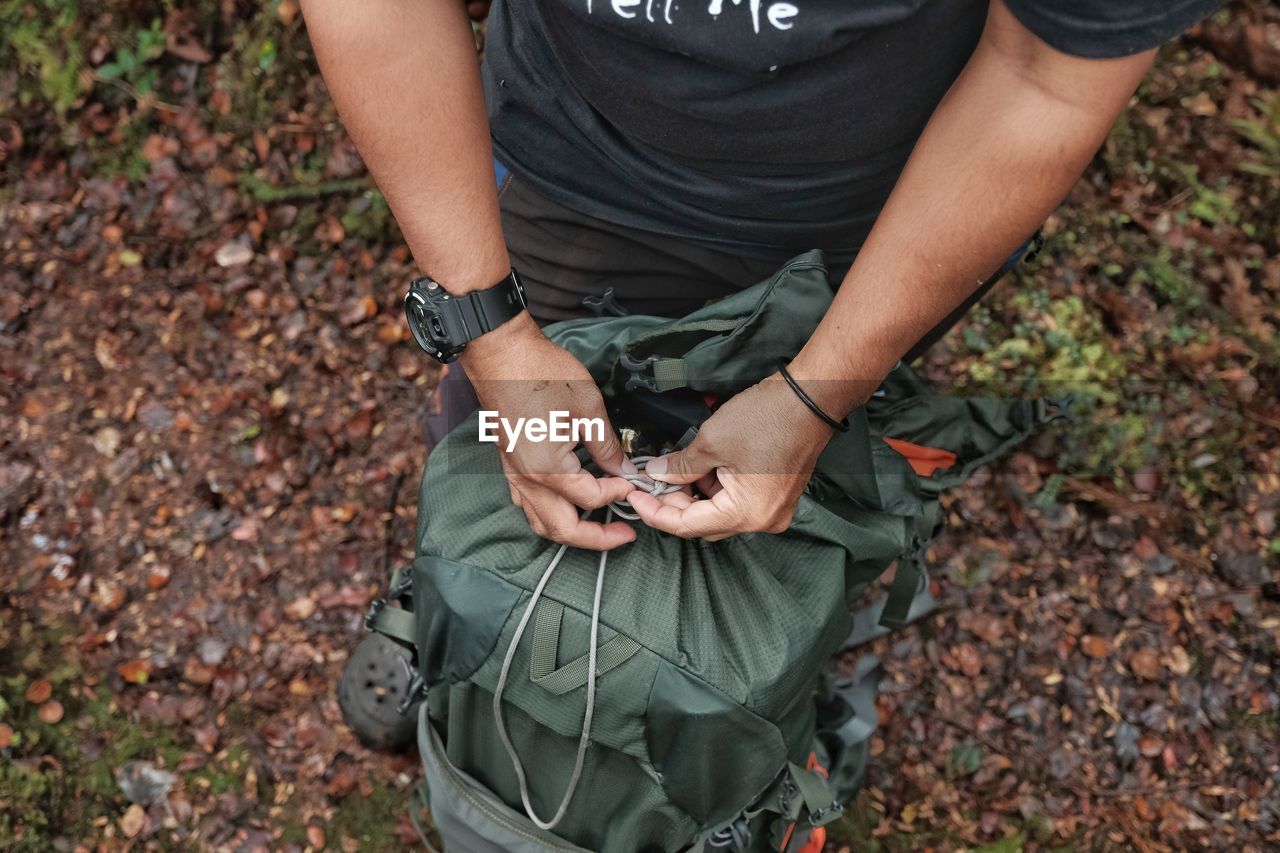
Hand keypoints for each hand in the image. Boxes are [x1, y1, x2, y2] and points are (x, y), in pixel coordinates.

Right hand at [460, 314, 636, 549]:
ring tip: (600, 527)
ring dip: (572, 531)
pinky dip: (551, 514)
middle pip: (563, 529)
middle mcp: (527, 480)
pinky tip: (569, 504)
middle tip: (625, 535)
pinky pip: (528, 505)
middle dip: (597, 539)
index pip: (592, 498)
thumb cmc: (540, 374)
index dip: (620, 493)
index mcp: (548, 469)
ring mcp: (514, 475)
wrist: (500, 354)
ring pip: (541, 523)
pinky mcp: (509, 466)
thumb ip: (608, 446)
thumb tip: (625, 469)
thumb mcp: (588, 408)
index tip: (636, 482)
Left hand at [624, 372, 840, 540]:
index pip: (687, 526)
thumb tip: (655, 475)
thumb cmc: (768, 417)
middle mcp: (762, 521)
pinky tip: (700, 466)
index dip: (655, 512)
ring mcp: (773, 510)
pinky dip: (715, 488)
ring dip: (694, 494)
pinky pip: (737, 502)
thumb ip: (679, 465)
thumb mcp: (711, 441)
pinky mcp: (777, 497)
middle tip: (650, 481)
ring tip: (675, 467)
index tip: (634, 496)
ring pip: (719, 512)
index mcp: (746, 514)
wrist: (811, 397)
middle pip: (704, 523)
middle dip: (674, 503)